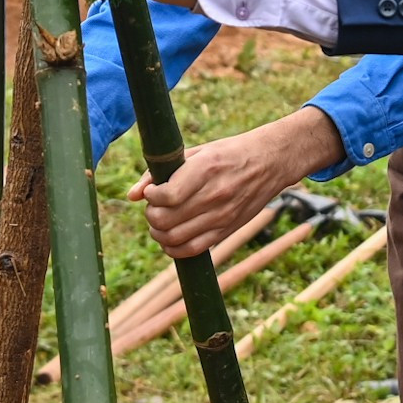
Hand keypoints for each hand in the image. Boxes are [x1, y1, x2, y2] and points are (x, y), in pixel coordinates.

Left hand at [129, 110, 340, 257]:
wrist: (270, 162)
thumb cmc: (228, 153)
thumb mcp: (195, 152)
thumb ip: (159, 172)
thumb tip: (131, 196)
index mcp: (205, 169)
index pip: (167, 196)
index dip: (151, 197)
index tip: (152, 192)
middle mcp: (214, 195)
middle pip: (165, 220)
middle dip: (151, 215)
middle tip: (154, 206)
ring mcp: (221, 216)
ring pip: (175, 238)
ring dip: (158, 233)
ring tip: (160, 221)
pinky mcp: (227, 230)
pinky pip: (192, 250)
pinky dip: (173, 249)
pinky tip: (170, 238)